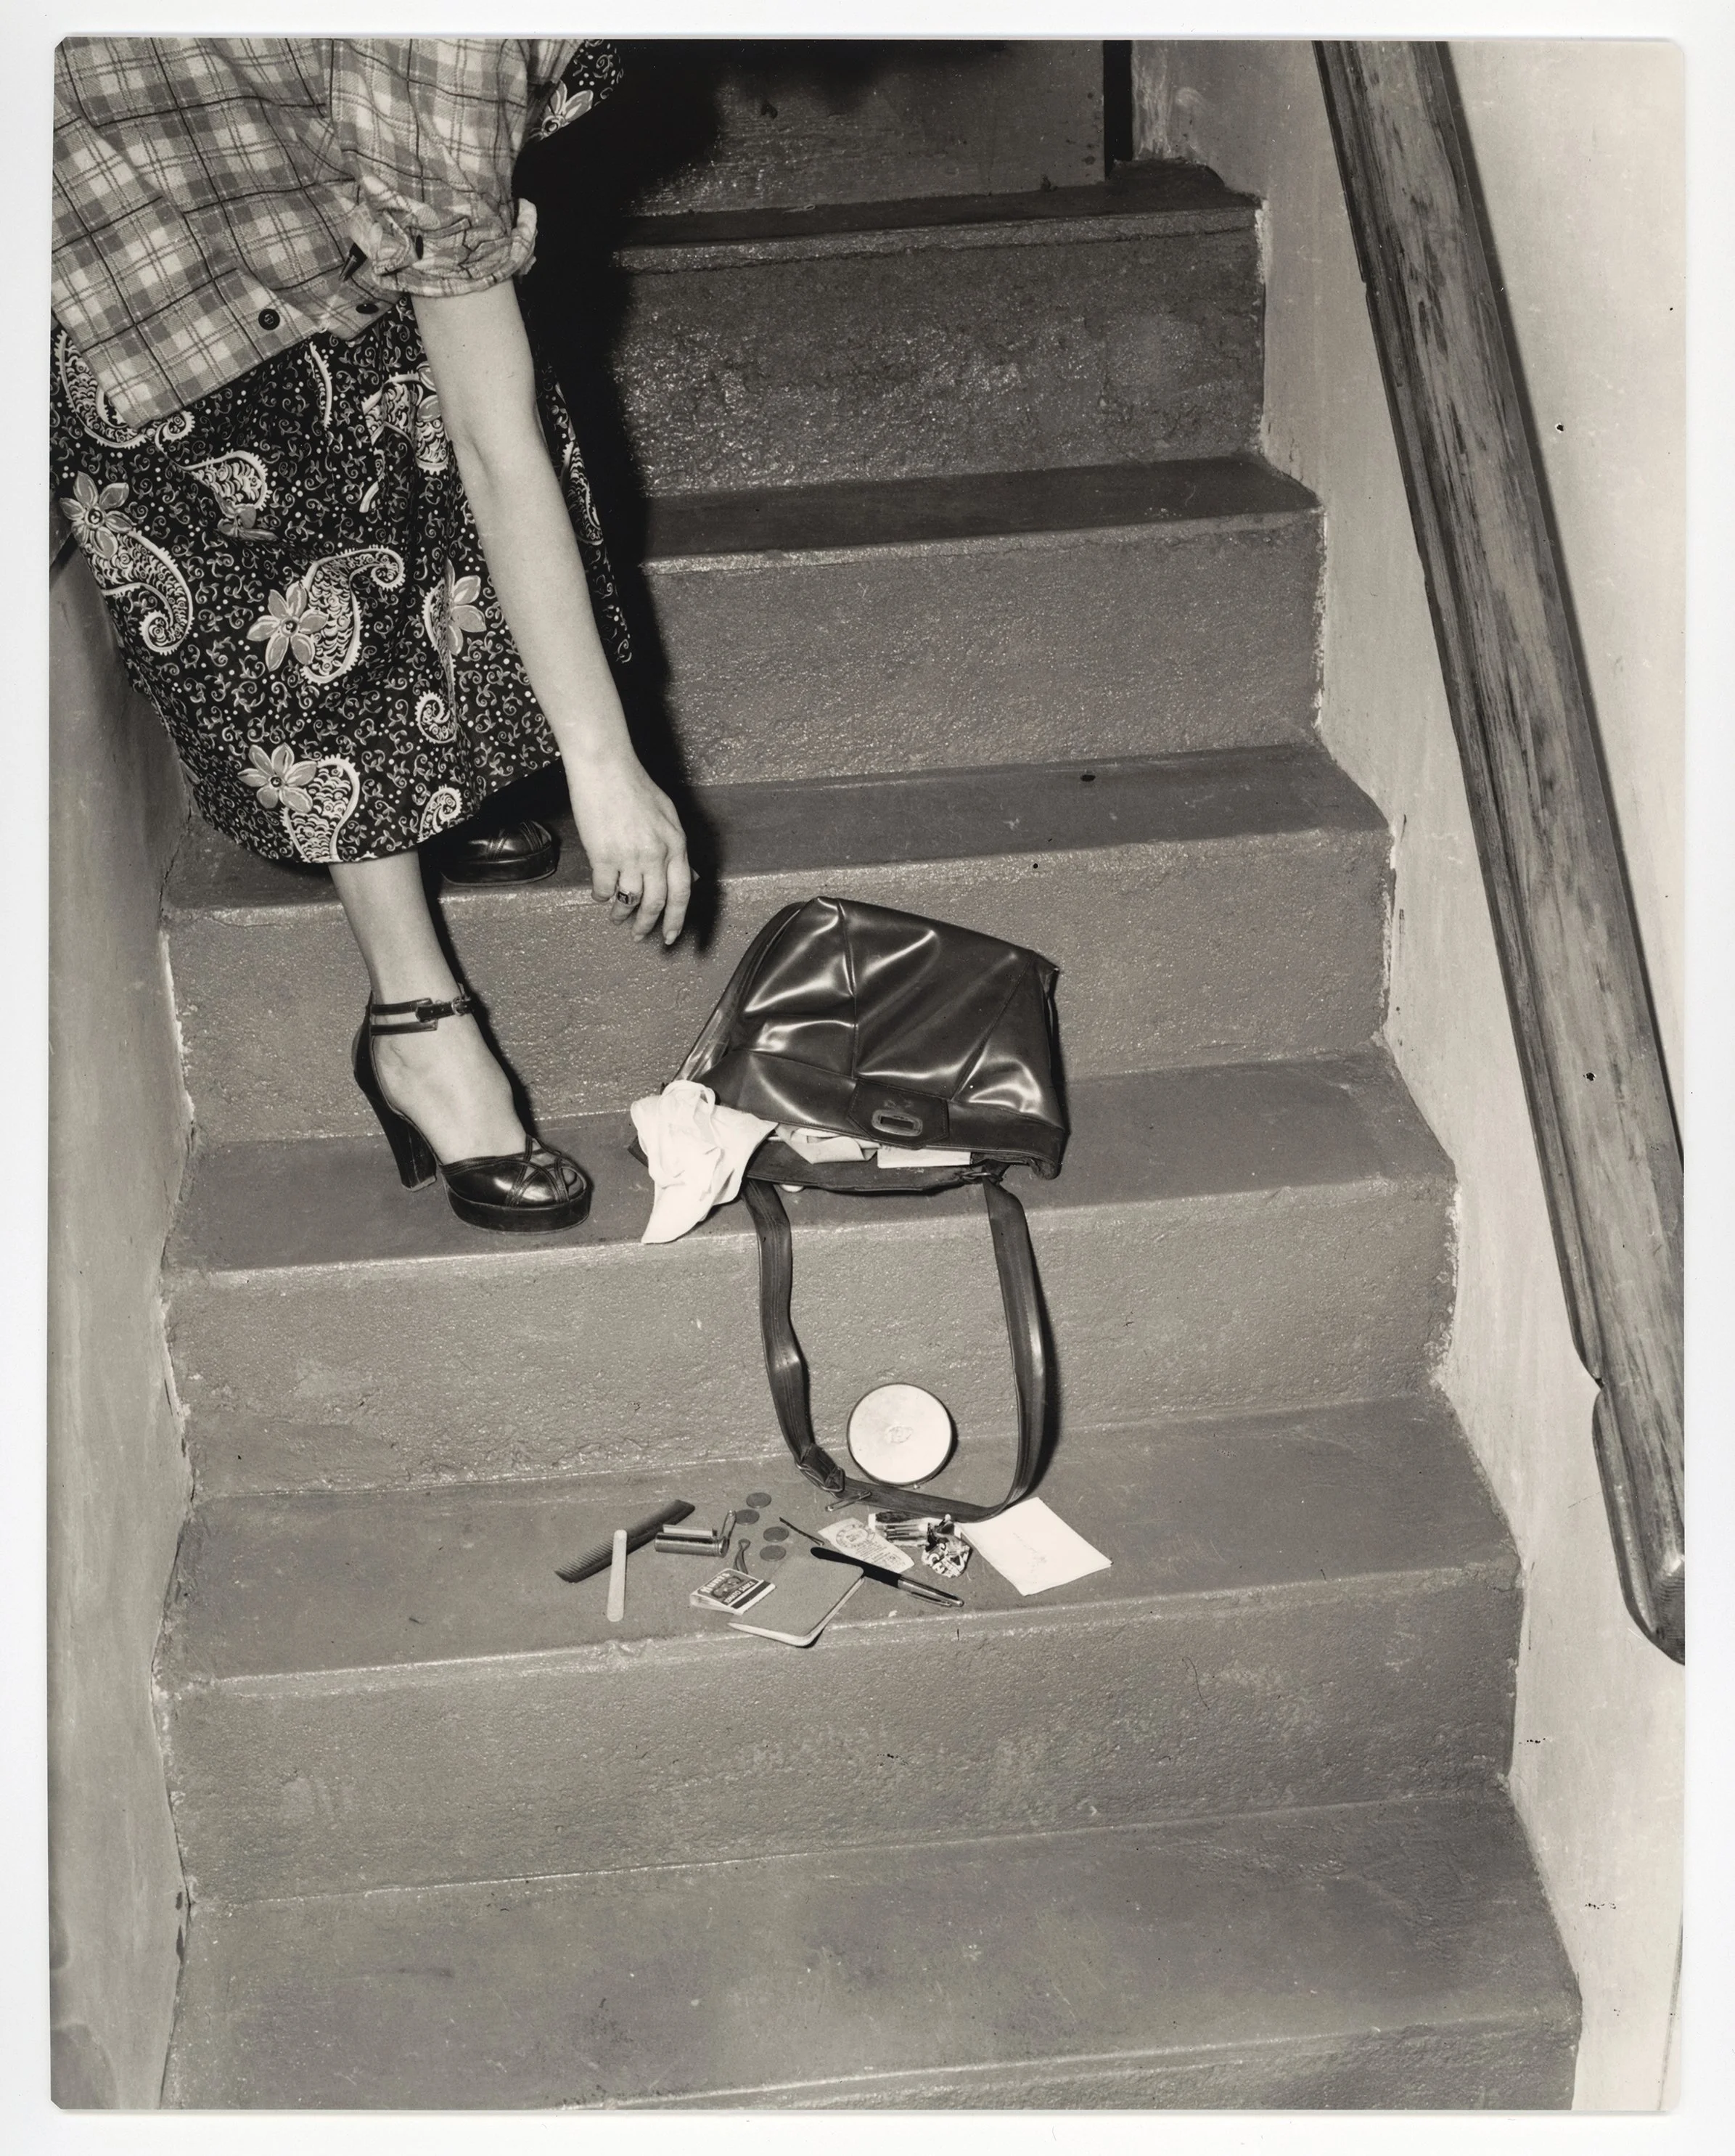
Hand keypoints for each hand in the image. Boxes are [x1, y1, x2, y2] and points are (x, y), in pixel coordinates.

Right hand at [566, 746, 692, 945]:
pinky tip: (599, 896)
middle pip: (656, 903)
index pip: (682, 892)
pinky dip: (601, 896)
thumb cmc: (635, 787)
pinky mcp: (603, 855)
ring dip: (621, 914)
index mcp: (676, 844)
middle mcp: (656, 854)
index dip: (676, 919)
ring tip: (616, 920)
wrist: (606, 768)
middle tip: (639, 936)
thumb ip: (677, 848)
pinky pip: (604, 887)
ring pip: (630, 900)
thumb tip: (690, 875)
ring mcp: (630, 856)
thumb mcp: (668, 816)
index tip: (670, 936)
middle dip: (647, 925)